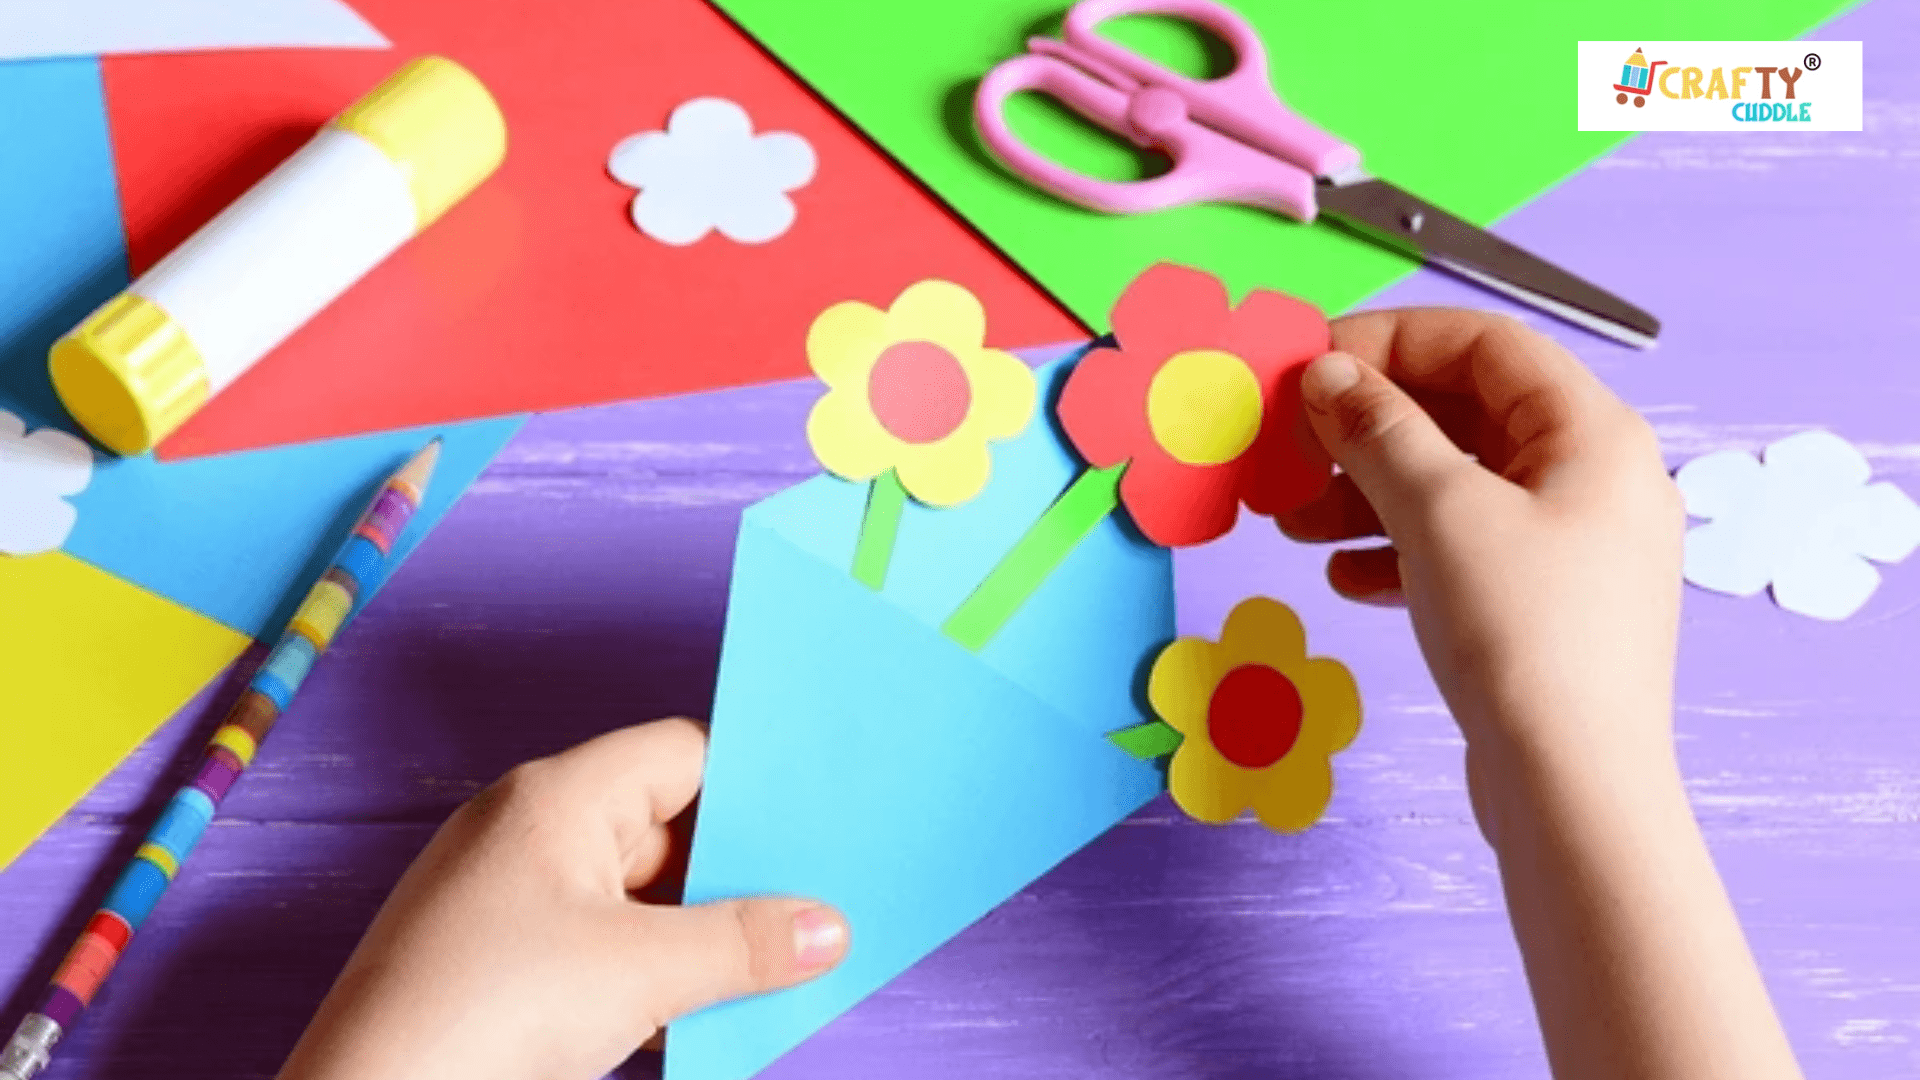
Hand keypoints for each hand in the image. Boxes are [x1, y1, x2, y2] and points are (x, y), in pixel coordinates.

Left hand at [277, 719, 849, 1079]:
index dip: (751, 785)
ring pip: (633, 896)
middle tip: (813, 907)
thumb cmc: (489, 1011)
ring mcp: (506, 899)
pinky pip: (596, 945)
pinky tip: (699, 1011)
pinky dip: (648, 972)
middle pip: (662, 827)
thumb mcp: (643, 972)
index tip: (817, 822)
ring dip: (695, 934)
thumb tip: (827, 928)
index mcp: (555, 796)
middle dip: (734, 874)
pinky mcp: (496, 964)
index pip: (679, 754)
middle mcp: (526, 832)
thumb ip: (745, 943)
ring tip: (773, 966)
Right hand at [1283, 309, 1684, 795]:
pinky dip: (1396, 550)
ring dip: (1366, 492)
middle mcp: (1595, 477)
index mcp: (1593, 431)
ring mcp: (1573, 546)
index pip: (1483, 343)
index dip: (1388, 341)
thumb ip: (1377, 430)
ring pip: (1454, 485)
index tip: (1307, 366)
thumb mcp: (1438, 512)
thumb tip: (1327, 374)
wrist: (1572, 788)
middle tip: (1287, 447)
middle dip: (1366, 429)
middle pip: (1464, 414)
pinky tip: (1342, 577)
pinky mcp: (1545, 606)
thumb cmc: (1522, 634)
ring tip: (1291, 521)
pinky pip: (1461, 548)